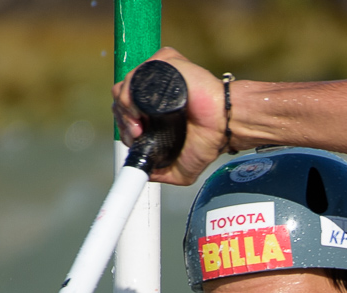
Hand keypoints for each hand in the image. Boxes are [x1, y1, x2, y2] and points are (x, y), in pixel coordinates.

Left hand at [112, 46, 231, 186]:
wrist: (225, 124)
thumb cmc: (209, 138)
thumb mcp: (181, 168)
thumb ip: (161, 172)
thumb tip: (143, 175)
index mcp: (154, 111)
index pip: (125, 111)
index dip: (123, 125)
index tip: (134, 139)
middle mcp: (155, 92)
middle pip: (121, 98)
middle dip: (123, 119)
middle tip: (136, 134)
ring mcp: (159, 76)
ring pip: (126, 85)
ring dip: (125, 108)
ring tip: (139, 124)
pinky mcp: (166, 63)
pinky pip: (139, 72)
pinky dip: (133, 90)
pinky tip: (142, 107)